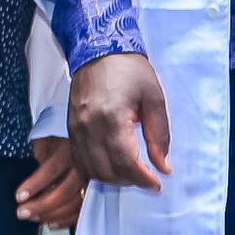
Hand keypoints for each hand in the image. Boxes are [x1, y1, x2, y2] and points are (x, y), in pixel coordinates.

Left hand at [16, 133, 87, 230]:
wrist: (86, 135)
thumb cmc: (58, 138)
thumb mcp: (46, 138)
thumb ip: (39, 154)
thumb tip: (28, 174)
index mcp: (70, 148)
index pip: (52, 169)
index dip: (35, 184)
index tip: (19, 196)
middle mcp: (84, 165)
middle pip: (65, 191)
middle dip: (42, 205)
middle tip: (22, 213)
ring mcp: (91, 180)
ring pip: (75, 204)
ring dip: (52, 215)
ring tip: (33, 218)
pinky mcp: (94, 191)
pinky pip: (82, 210)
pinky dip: (66, 220)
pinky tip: (51, 224)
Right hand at [70, 52, 170, 187]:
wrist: (99, 50)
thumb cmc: (129, 70)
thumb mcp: (154, 98)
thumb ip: (159, 135)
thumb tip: (163, 166)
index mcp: (111, 118)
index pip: (125, 163)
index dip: (143, 179)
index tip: (157, 184)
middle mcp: (88, 127)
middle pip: (107, 171)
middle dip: (130, 181)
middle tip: (147, 178)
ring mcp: (76, 130)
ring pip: (91, 170)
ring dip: (113, 178)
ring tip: (132, 172)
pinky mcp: (71, 129)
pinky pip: (79, 161)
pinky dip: (96, 170)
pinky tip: (112, 166)